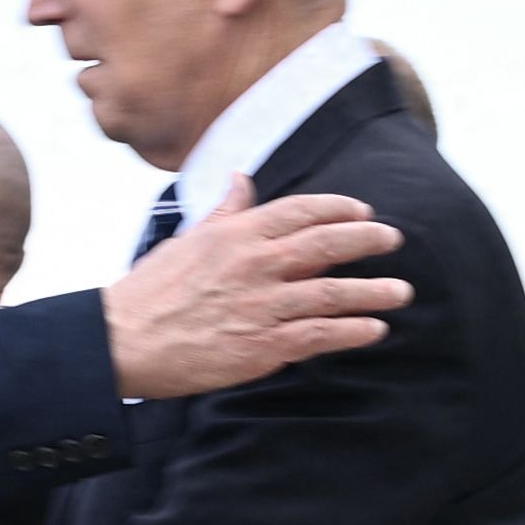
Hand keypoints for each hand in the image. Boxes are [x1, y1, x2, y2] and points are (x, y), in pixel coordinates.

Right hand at [104, 188, 411, 400]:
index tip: (363, 210)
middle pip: (327, 245)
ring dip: (373, 291)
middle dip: (368, 240)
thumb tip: (242, 178)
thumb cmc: (152, 290)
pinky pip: (319, 335)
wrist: (123, 341)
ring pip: (332, 293)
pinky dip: (352, 331)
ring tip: (401, 291)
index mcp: (236, 234)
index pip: (301, 210)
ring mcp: (261, 306)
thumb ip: (225, 211)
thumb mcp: (188, 240)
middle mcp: (255, 265)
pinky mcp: (261, 346)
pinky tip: (374, 329)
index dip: (339, 208)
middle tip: (394, 239)